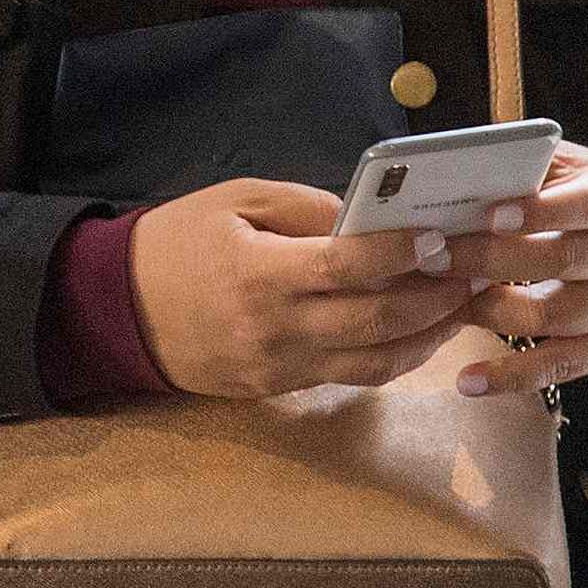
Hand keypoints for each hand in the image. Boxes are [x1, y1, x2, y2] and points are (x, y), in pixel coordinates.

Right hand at [127, 177, 490, 401]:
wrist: (113, 310)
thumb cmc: (174, 243)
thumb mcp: (233, 201)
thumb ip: (306, 208)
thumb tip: (372, 221)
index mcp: (259, 273)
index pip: (349, 266)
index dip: (403, 253)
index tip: (441, 238)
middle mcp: (275, 327)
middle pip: (379, 320)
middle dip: (438, 298)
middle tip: (473, 273)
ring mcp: (279, 365)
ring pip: (377, 360)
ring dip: (429, 335)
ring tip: (460, 306)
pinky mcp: (278, 386)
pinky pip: (352, 377)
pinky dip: (394, 356)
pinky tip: (417, 332)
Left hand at [436, 145, 587, 397]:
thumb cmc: (587, 200)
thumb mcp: (574, 169)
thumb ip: (527, 165)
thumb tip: (451, 168)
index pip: (584, 204)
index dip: (540, 210)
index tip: (489, 212)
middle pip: (562, 260)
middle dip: (491, 259)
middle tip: (432, 255)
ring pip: (553, 317)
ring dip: (489, 311)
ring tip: (438, 300)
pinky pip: (556, 367)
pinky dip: (511, 377)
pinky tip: (468, 381)